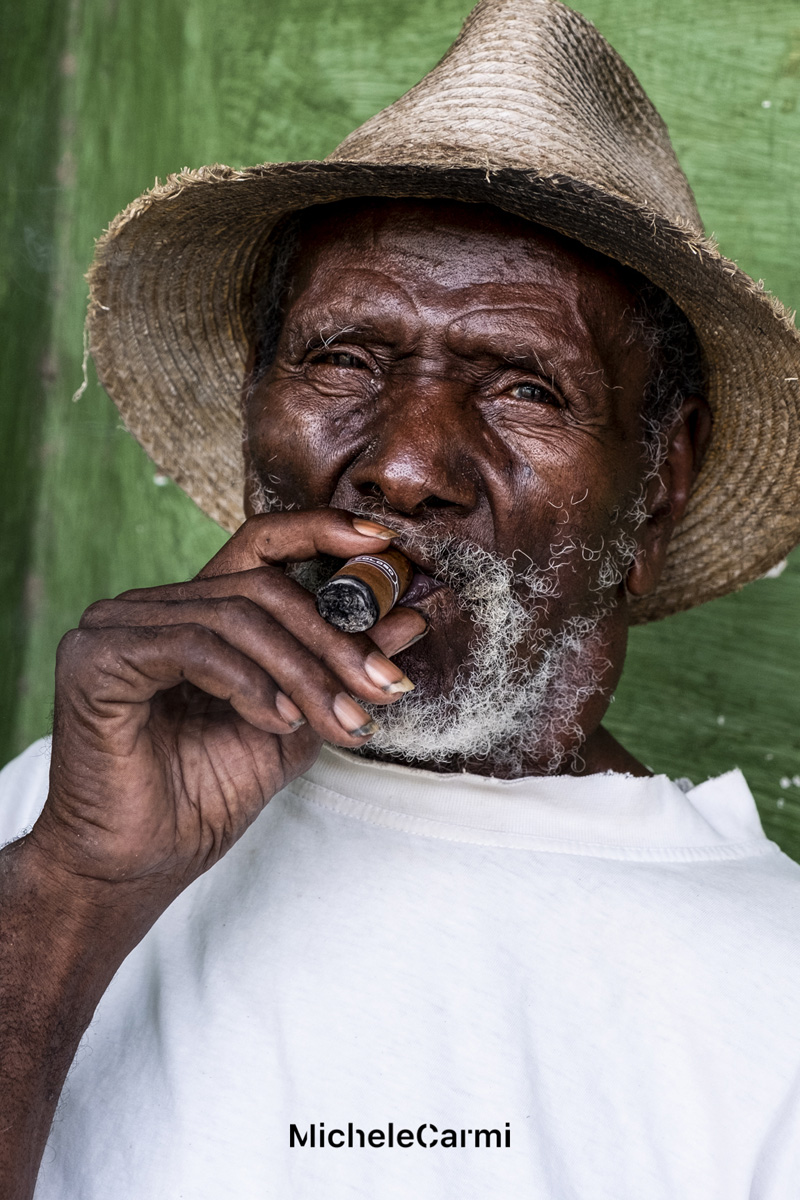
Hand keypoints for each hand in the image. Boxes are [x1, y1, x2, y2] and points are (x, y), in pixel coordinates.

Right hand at [28, 510, 425, 907]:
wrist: (137, 866)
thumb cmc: (205, 796)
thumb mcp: (298, 723)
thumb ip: (341, 667)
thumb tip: (410, 615)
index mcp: (193, 612)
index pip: (261, 543)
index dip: (323, 530)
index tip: (386, 545)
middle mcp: (151, 606)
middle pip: (262, 587)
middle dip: (335, 639)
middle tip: (383, 687)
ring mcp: (116, 626)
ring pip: (237, 617)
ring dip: (304, 673)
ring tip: (338, 723)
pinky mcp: (96, 657)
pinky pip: (196, 647)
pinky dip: (251, 684)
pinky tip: (277, 723)